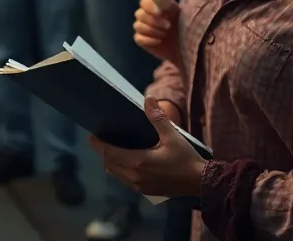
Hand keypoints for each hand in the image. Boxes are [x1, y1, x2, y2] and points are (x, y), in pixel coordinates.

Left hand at [89, 98, 205, 198]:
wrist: (200, 183)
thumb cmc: (185, 158)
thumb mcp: (172, 136)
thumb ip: (158, 118)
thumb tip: (148, 99)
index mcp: (139, 162)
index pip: (111, 153)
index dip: (99, 145)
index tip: (91, 136)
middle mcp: (135, 176)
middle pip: (110, 163)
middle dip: (104, 152)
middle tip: (100, 139)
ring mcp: (140, 186)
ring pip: (117, 174)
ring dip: (111, 162)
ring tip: (111, 149)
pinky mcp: (146, 192)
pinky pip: (125, 181)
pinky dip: (120, 171)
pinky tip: (125, 162)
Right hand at [133, 0, 180, 64]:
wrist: (185, 45)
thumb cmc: (182, 26)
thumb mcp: (178, 12)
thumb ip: (168, 4)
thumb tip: (158, 0)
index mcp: (153, 7)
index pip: (144, 2)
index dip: (150, 6)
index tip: (159, 12)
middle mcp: (145, 16)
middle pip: (139, 14)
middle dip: (154, 21)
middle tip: (168, 26)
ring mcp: (142, 28)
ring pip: (138, 25)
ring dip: (152, 30)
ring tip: (165, 35)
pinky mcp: (141, 40)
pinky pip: (138, 38)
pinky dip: (148, 40)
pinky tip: (159, 41)